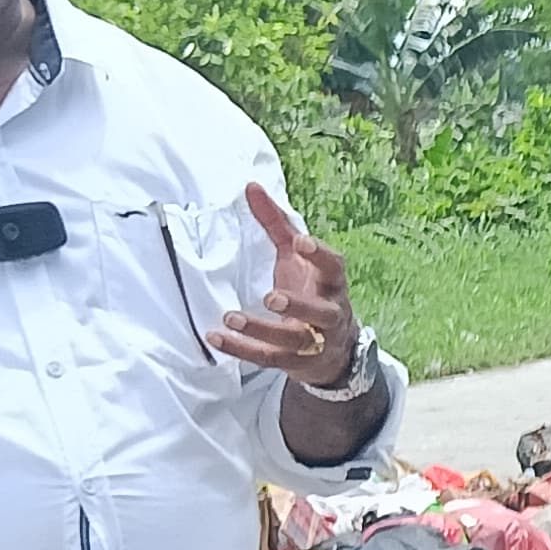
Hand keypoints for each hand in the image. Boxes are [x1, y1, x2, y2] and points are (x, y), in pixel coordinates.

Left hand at [215, 181, 358, 386]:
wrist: (333, 351)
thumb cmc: (310, 291)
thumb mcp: (295, 257)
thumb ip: (276, 224)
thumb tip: (251, 186)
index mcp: (331, 283)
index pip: (334, 267)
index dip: (320, 255)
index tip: (300, 242)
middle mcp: (329, 314)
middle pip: (321, 312)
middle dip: (299, 305)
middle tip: (272, 296)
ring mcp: (314, 342)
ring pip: (294, 340)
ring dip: (263, 330)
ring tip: (232, 317)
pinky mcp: (294, 362)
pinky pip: (268, 358)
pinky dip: (241, 349)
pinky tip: (216, 337)